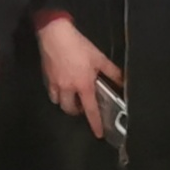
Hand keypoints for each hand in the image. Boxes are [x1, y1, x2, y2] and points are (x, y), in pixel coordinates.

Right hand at [35, 15, 123, 135]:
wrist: (55, 34)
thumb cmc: (79, 46)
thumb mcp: (99, 58)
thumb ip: (112, 72)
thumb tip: (122, 82)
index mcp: (83, 85)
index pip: (91, 109)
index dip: (95, 123)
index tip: (98, 134)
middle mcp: (68, 88)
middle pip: (70, 110)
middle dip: (77, 112)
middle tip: (83, 106)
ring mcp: (55, 84)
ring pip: (58, 102)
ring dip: (66, 103)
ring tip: (72, 96)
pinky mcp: (46, 77)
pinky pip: (51, 92)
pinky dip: (57, 93)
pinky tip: (62, 85)